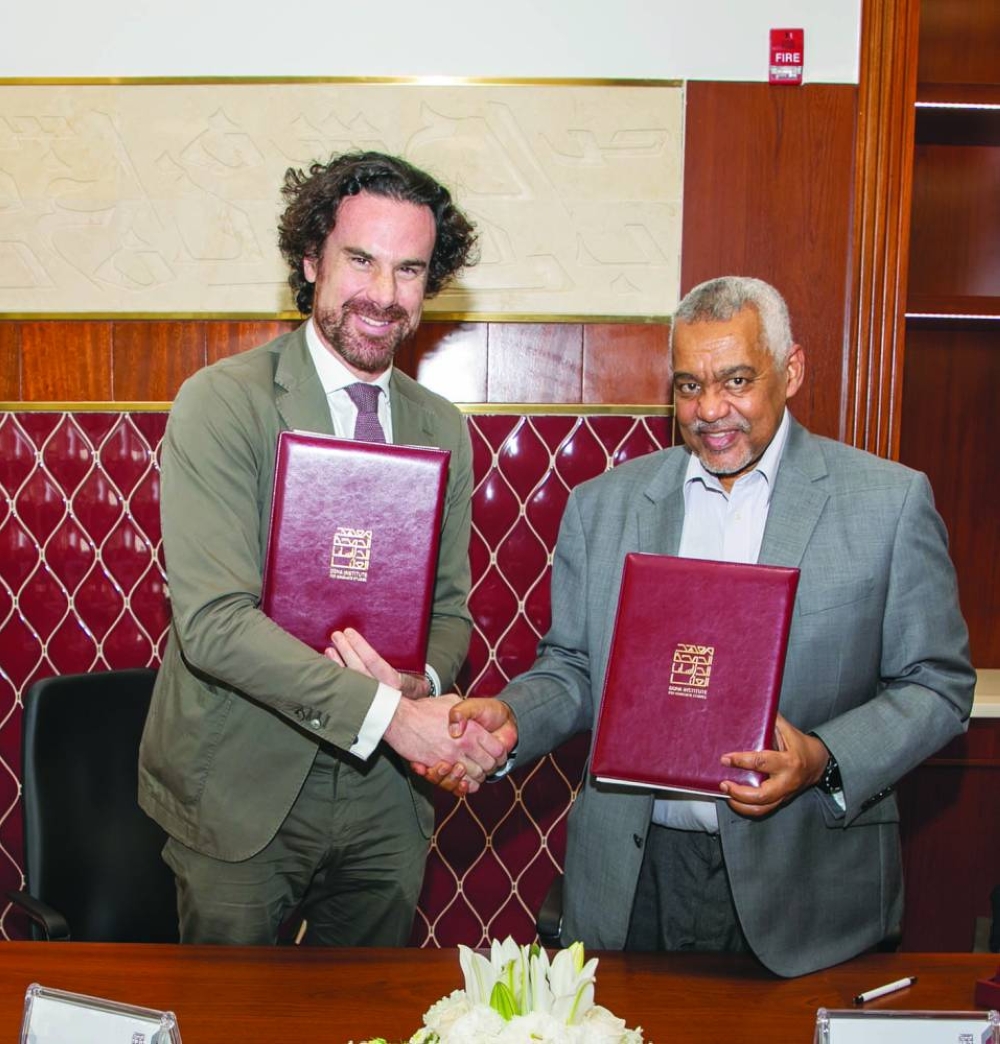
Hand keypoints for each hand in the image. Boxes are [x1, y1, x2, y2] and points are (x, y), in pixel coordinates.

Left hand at [325, 628, 429, 698]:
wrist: (407, 720)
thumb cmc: (411, 697)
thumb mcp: (418, 684)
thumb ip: (412, 673)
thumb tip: (412, 660)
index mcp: (393, 683)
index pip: (373, 661)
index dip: (360, 646)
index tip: (350, 633)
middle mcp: (378, 691)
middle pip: (357, 668)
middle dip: (346, 650)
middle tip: (337, 636)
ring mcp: (367, 698)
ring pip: (349, 680)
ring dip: (337, 664)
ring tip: (329, 651)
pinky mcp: (359, 704)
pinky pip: (345, 691)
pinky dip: (336, 680)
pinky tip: (329, 670)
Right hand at [384, 694, 509, 794]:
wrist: (400, 718)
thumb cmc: (425, 709)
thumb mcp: (452, 702)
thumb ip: (466, 711)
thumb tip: (474, 718)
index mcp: (471, 729)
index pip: (497, 749)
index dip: (499, 753)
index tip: (495, 753)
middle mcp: (464, 745)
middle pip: (489, 765)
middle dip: (489, 766)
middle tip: (485, 763)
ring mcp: (451, 758)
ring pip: (475, 776)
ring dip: (476, 775)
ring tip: (473, 769)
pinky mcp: (437, 768)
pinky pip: (458, 784)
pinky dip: (463, 785)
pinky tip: (463, 779)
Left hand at [718, 713, 828, 817]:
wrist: (819, 763)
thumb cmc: (799, 744)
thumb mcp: (787, 730)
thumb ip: (770, 720)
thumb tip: (750, 707)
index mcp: (788, 761)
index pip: (762, 762)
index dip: (741, 761)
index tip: (726, 758)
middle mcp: (786, 781)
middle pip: (763, 795)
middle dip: (740, 792)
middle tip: (724, 784)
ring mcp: (784, 794)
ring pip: (762, 809)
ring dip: (741, 805)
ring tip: (726, 794)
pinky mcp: (781, 801)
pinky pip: (763, 810)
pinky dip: (746, 808)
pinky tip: (734, 800)